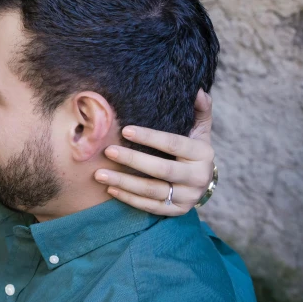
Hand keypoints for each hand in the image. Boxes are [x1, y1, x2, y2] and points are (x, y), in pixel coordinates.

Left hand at [94, 89, 214, 215]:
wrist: (202, 181)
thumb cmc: (192, 149)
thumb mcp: (199, 129)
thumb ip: (199, 109)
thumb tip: (197, 89)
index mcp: (203, 153)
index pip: (174, 143)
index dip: (149, 137)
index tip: (125, 130)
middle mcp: (198, 177)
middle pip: (162, 169)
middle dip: (132, 160)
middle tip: (107, 151)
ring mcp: (188, 197)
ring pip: (152, 191)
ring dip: (124, 183)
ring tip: (99, 174)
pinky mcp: (176, 211)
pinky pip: (150, 207)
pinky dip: (129, 198)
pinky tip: (110, 189)